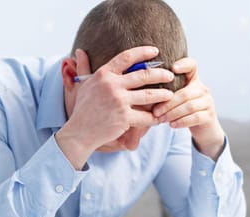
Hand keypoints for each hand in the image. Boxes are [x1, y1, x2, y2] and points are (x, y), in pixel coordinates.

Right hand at [57, 46, 174, 166]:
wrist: (80, 132)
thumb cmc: (83, 108)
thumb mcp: (82, 85)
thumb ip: (84, 67)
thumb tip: (79, 51)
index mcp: (103, 74)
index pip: (127, 57)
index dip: (143, 52)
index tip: (155, 51)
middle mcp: (112, 85)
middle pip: (144, 75)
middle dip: (160, 74)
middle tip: (170, 75)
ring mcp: (119, 101)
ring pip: (149, 95)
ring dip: (163, 95)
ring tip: (170, 95)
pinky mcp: (124, 118)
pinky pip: (145, 116)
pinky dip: (154, 117)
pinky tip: (160, 117)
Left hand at [152, 58, 225, 159]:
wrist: (202, 129)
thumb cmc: (181, 111)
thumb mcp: (174, 99)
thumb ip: (163, 92)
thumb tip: (140, 90)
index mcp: (193, 80)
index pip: (192, 65)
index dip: (184, 64)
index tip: (173, 68)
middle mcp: (202, 88)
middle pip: (185, 93)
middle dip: (168, 103)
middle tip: (155, 112)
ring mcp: (207, 102)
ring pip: (189, 106)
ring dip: (172, 113)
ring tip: (161, 119)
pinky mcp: (209, 116)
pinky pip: (195, 117)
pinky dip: (181, 121)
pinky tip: (172, 125)